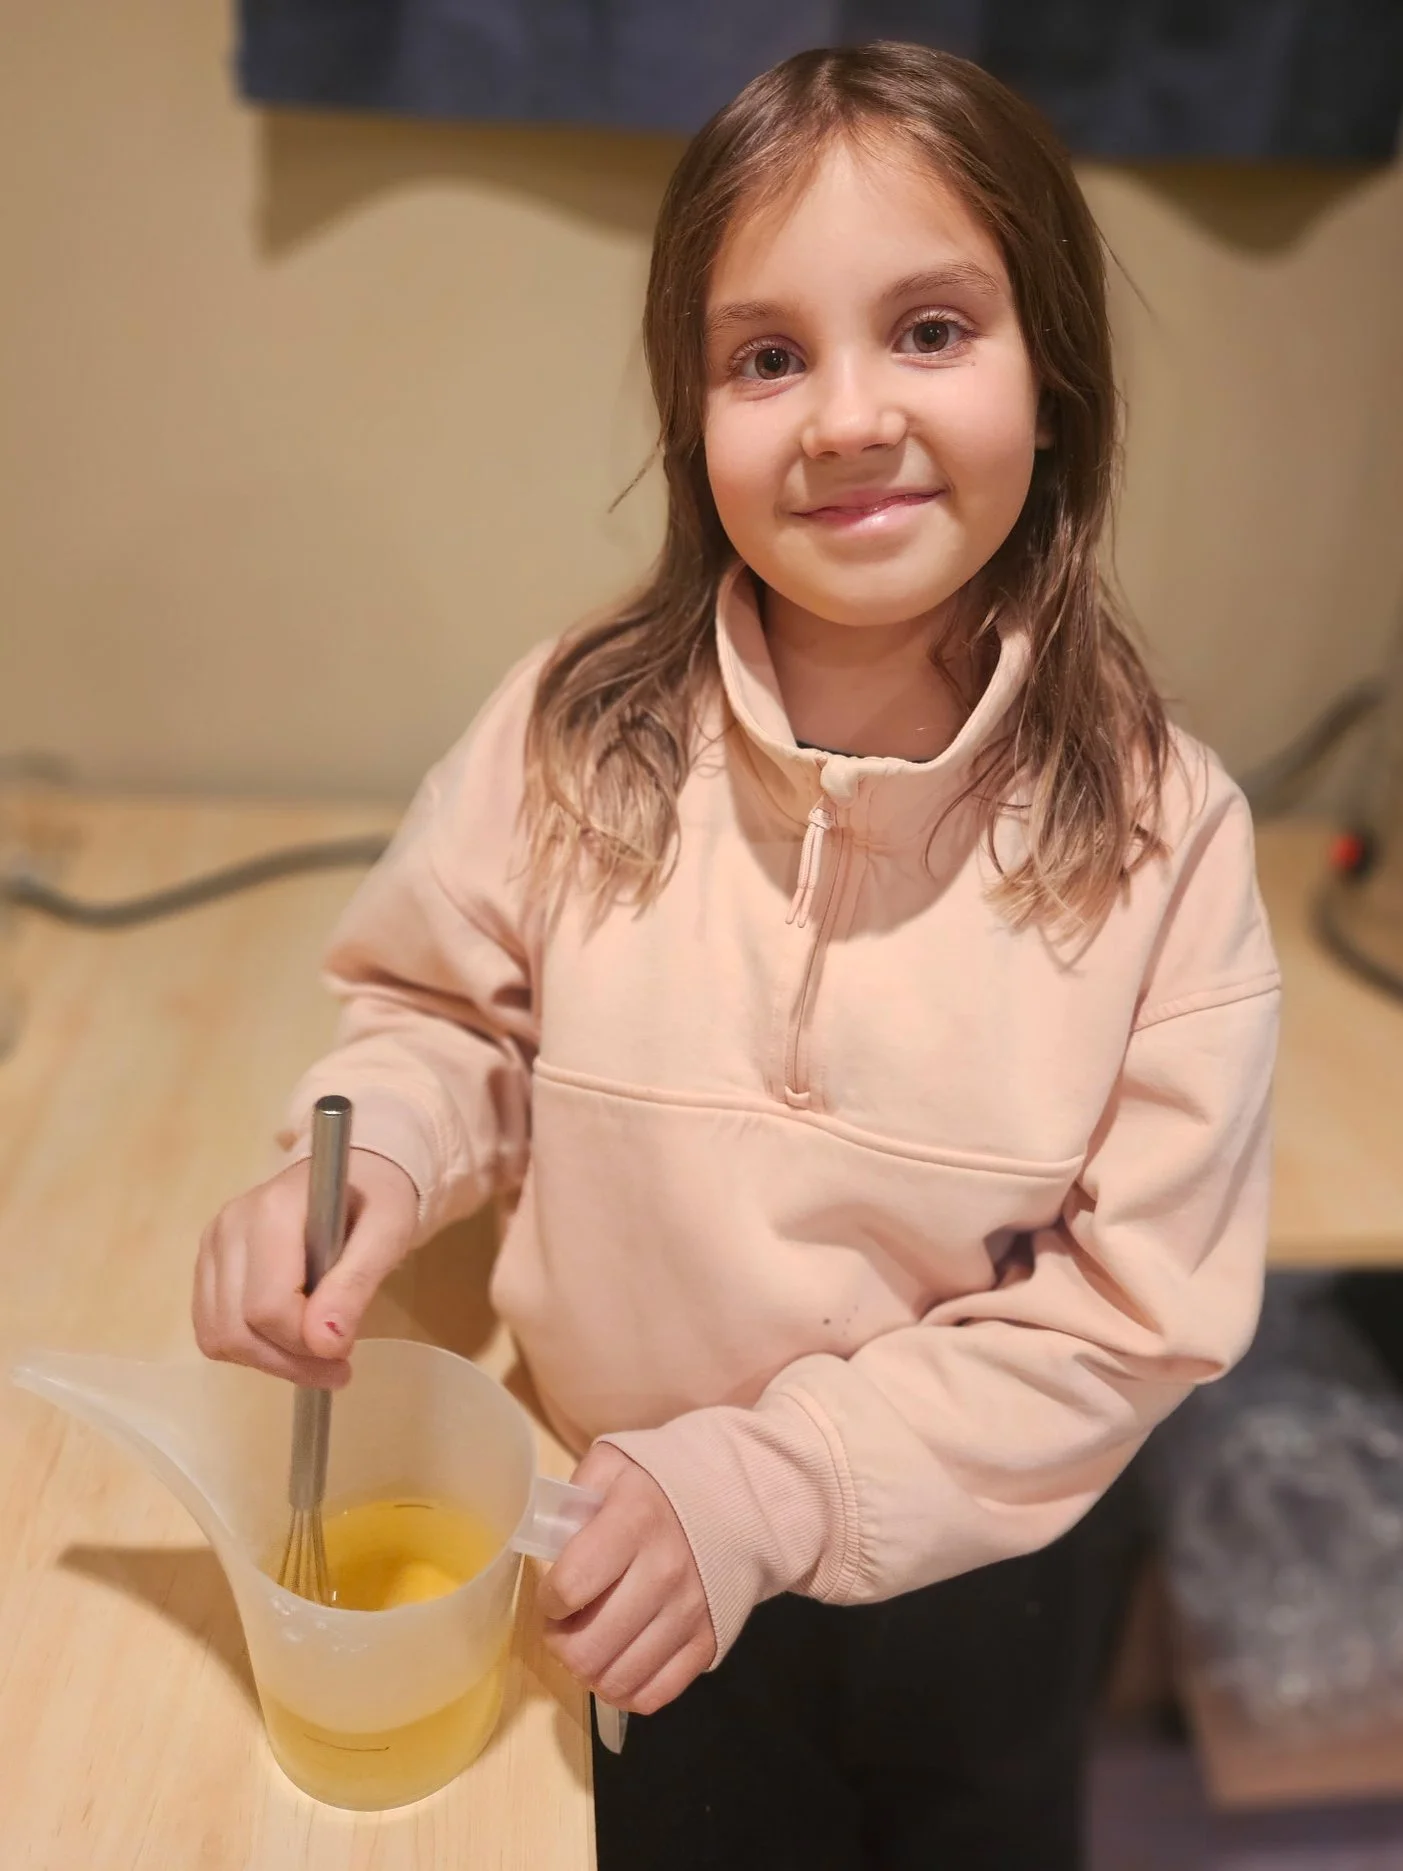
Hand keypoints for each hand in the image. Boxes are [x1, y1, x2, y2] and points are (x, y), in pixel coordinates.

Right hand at [192, 1147, 418, 1386]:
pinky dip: (248, 1348)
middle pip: (236, 1328)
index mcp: (271, 1211)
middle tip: (336, 1367)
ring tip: (313, 1355)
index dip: (303, 1346)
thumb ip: (356, 1283)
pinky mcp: (207, 1265)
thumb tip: (326, 1343)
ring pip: (218, 1336)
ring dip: (268, 1362)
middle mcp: (228, 1226)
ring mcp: (212, 1246)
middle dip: (287, 1362)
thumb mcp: (388, 1232)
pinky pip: (211, 1329)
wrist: (354, 1173)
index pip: (267, 1306)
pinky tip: (286, 1339)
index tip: (345, 1354)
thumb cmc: (375, 1200)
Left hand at [537, 1442, 716, 1715]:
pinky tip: (620, 1662)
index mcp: (635, 1522)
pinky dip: (626, 1690)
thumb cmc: (663, 1483)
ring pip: (616, 1680)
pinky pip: (654, 1695)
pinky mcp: (709, 1644)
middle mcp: (664, 1573)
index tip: (554, 1591)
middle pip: (587, 1648)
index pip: (570, 1587)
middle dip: (561, 1643)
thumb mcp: (613, 1465)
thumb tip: (549, 1546)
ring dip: (590, 1671)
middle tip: (566, 1625)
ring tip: (591, 1643)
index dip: (548, 1599)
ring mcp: (690, 1614)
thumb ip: (573, 1498)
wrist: (739, 1498)